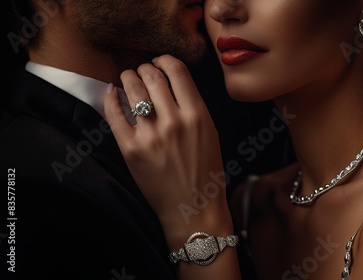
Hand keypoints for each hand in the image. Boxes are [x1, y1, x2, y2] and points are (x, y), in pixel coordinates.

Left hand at [104, 55, 231, 245]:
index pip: (177, 71)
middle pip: (152, 76)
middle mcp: (174, 121)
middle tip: (141, 70)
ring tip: (126, 78)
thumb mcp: (210, 133)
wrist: (193, 208)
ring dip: (127, 78)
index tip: (159, 61)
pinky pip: (115, 114)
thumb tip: (171, 84)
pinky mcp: (131, 149)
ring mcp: (151, 135)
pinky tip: (111, 92)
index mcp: (198, 115)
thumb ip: (193, 107)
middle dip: (144, 68)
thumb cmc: (205, 172)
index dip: (164, 59)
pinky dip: (111, 98)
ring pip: (132, 89)